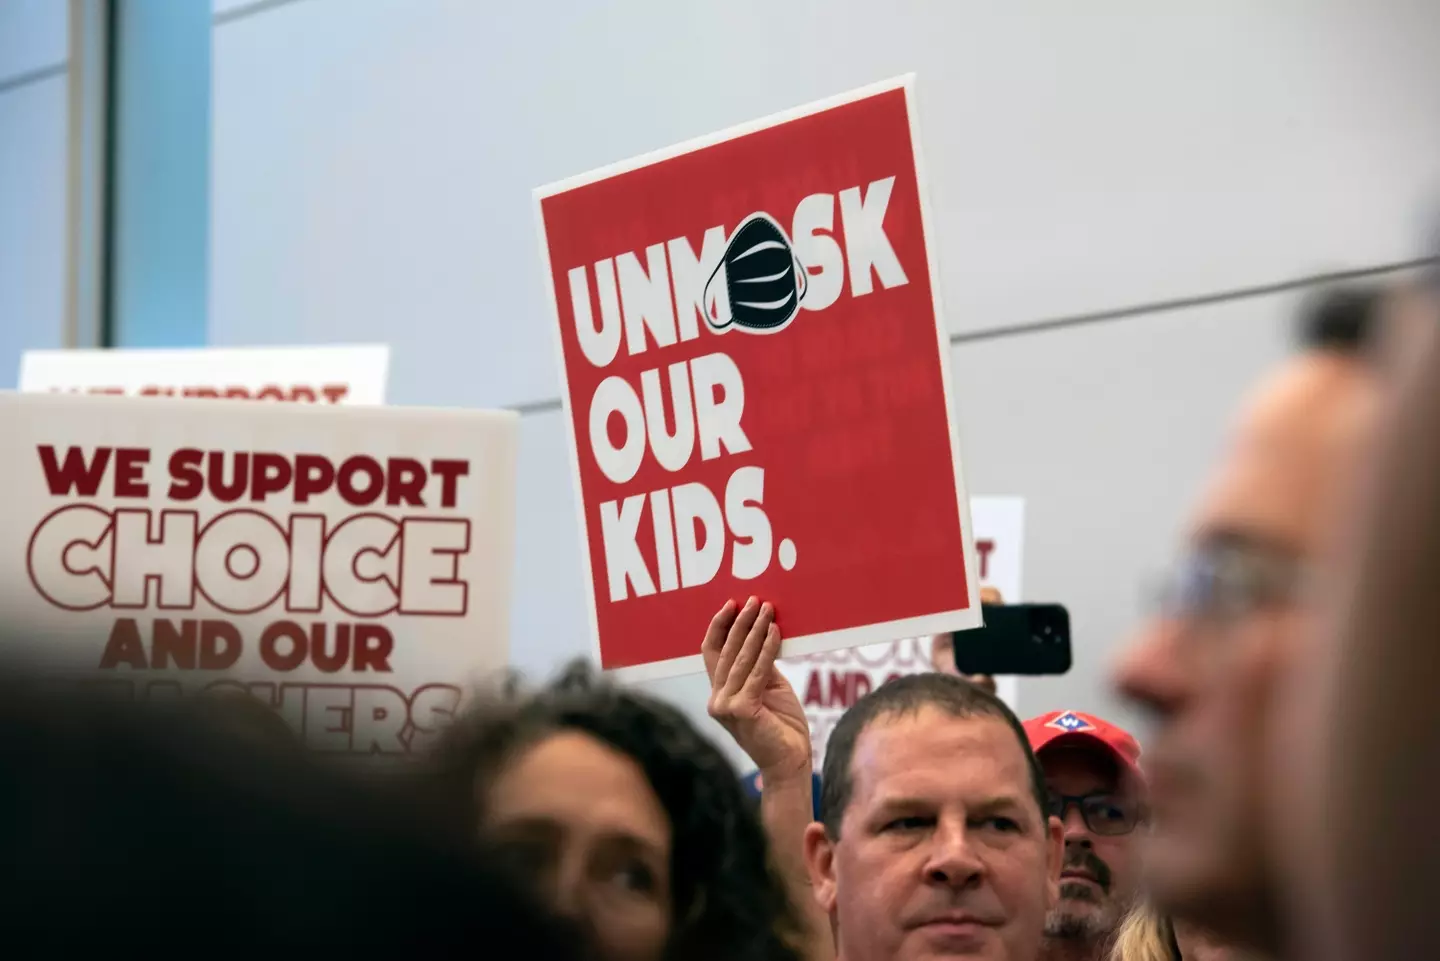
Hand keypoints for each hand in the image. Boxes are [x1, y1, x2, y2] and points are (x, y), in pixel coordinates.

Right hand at [702, 597, 811, 778]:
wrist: (789, 762)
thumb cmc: (781, 726)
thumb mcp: (769, 688)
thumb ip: (759, 665)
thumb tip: (762, 631)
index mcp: (719, 693)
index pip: (712, 652)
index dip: (719, 626)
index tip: (731, 604)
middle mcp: (716, 699)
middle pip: (725, 651)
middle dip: (741, 622)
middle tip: (754, 600)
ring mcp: (726, 706)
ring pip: (741, 658)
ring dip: (755, 630)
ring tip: (767, 609)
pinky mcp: (742, 711)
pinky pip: (757, 671)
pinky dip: (768, 649)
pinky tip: (776, 632)